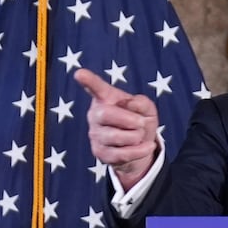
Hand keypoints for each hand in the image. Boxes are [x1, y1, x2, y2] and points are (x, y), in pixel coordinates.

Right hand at [74, 68, 159, 190]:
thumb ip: (142, 102)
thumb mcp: (148, 110)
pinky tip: (146, 146)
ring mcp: (95, 134)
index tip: (80, 74)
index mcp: (106, 99)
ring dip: (136, 136)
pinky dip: (139, 151)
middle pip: (105, 114)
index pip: (96, 88)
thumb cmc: (140, 122)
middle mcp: (95, 114)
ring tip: (138, 135)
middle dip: (129, 119)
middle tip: (140, 123)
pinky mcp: (99, 153)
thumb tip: (129, 104)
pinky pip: (121, 154)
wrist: (141, 147)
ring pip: (116, 136)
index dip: (88, 81)